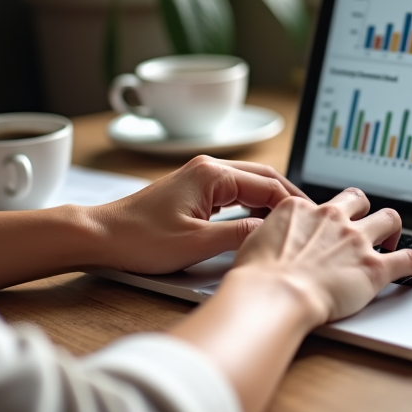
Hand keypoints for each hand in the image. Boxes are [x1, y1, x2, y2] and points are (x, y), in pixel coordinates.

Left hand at [86, 155, 307, 273]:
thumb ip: (240, 235)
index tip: (311, 224)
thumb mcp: (197, 244)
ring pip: (251, 183)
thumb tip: (273, 234)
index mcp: (213, 174)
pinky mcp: (194, 189)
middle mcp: (209, 168)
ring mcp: (201, 176)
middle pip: (264, 177)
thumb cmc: (140, 239)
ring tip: (293, 223)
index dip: (294, 205)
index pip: (269, 184)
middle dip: (289, 198)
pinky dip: (253, 203)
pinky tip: (262, 221)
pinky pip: (235, 191)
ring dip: (272, 200)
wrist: (100, 236)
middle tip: (311, 222)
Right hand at [227, 187, 411, 325]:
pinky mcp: (375, 267)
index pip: (318, 203)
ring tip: (394, 239)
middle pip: (358, 199)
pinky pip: (408, 259)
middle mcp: (332, 218)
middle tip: (363, 225)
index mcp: (302, 209)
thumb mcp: (253, 242)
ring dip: (393, 228)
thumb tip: (269, 243)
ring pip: (389, 218)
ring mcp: (356, 240)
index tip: (324, 228)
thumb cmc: (258, 276)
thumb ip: (269, 236)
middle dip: (363, 208)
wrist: (275, 294)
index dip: (323, 217)